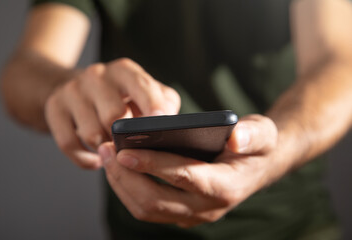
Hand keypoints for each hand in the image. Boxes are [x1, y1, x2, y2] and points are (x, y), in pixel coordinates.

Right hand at [44, 58, 179, 168]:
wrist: (77, 89)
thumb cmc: (122, 97)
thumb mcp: (146, 93)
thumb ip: (163, 103)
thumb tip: (169, 125)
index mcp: (124, 71)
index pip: (141, 87)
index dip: (153, 106)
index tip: (160, 124)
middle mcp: (97, 76)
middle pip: (113, 115)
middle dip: (125, 138)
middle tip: (133, 150)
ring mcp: (72, 90)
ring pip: (91, 134)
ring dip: (106, 150)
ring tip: (115, 154)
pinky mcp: (54, 107)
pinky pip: (68, 144)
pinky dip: (85, 159)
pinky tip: (97, 161)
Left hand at [99, 114, 285, 227]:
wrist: (257, 167)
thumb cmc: (256, 147)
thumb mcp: (262, 134)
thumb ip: (252, 136)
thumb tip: (235, 138)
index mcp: (225, 187)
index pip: (183, 177)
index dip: (152, 165)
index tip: (124, 151)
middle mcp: (206, 208)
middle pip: (155, 201)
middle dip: (126, 177)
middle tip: (106, 150)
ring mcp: (192, 214)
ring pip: (146, 209)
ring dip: (122, 184)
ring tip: (106, 156)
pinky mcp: (181, 212)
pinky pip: (148, 208)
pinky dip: (128, 189)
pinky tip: (119, 167)